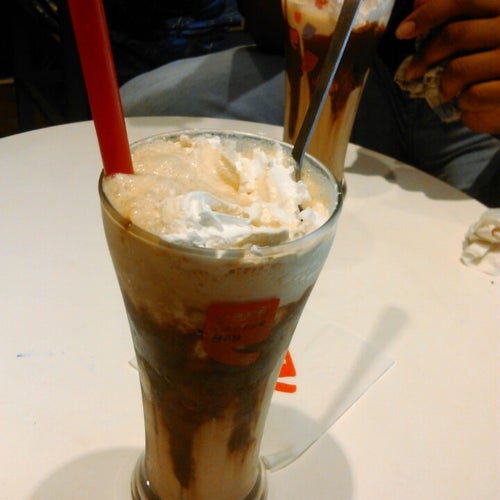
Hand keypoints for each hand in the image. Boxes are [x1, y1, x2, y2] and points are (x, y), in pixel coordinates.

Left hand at [395, 0, 499, 134]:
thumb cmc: (495, 62)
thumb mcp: (481, 31)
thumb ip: (457, 13)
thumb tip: (418, 0)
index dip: (428, 13)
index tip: (402, 32)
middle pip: (455, 35)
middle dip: (425, 57)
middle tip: (413, 72)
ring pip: (458, 69)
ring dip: (444, 85)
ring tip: (446, 91)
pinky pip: (473, 96)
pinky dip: (463, 104)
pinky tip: (469, 103)